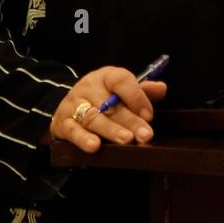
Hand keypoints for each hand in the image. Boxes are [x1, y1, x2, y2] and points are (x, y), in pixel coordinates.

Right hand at [50, 66, 168, 153]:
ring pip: (94, 118)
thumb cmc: (103, 99)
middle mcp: (88, 87)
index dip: (137, 97)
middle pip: (111, 104)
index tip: (150, 115)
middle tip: (146, 135)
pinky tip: (95, 146)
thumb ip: (142, 91)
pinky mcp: (62, 122)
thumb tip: (162, 88)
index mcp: (106, 76)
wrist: (69, 107)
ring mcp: (73, 104)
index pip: (121, 80)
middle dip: (130, 121)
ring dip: (111, 130)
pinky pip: (73, 130)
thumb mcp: (121, 92)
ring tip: (126, 140)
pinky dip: (83, 139)